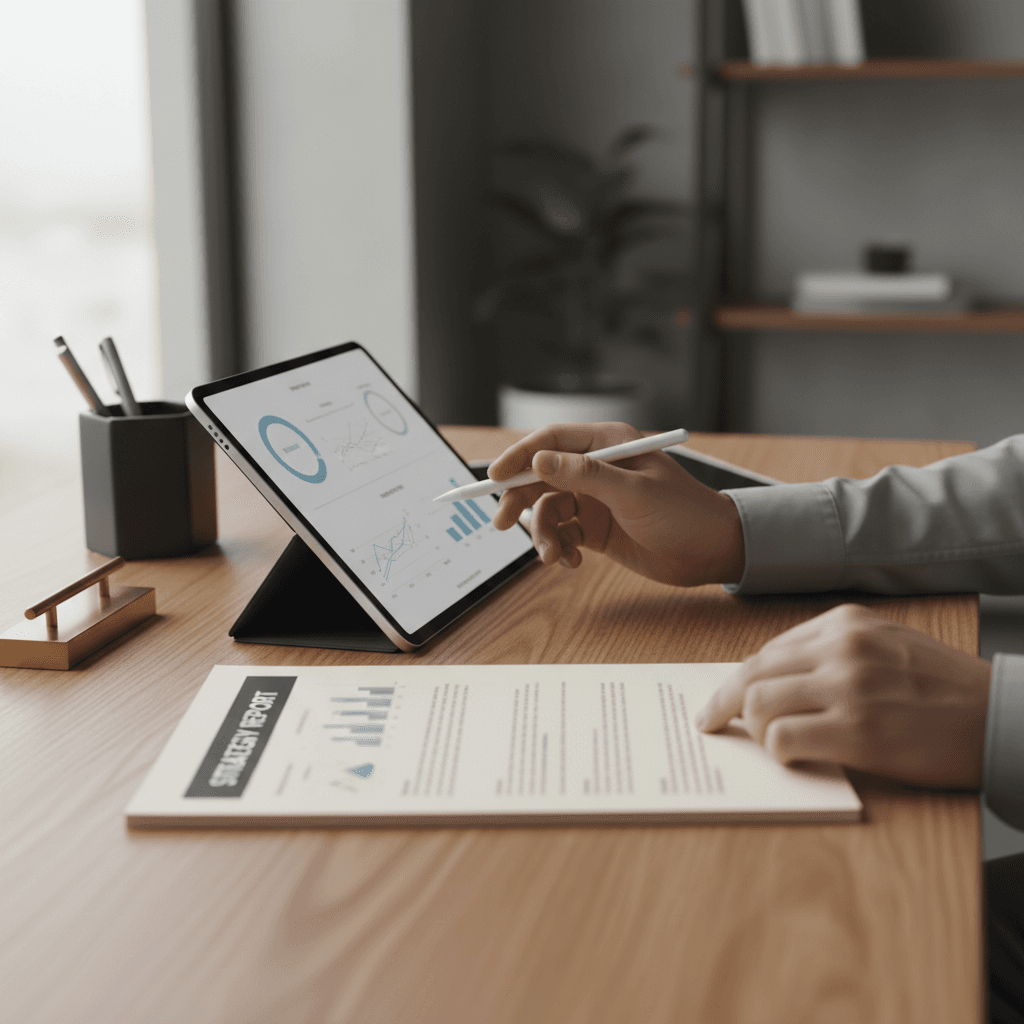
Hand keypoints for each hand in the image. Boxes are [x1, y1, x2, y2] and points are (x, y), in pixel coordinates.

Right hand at [488, 422, 744, 586]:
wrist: (712, 552)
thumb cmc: (683, 513)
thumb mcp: (633, 492)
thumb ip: (585, 475)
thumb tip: (540, 461)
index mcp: (608, 444)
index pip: (551, 441)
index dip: (519, 457)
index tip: (495, 479)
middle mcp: (597, 468)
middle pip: (541, 476)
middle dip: (521, 500)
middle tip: (503, 523)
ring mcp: (596, 498)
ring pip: (549, 510)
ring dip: (544, 534)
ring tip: (554, 557)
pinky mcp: (597, 527)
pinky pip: (563, 533)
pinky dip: (561, 548)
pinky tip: (573, 562)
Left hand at [697, 604, 991, 788]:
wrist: (1001, 716)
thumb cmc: (943, 687)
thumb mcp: (885, 645)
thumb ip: (831, 653)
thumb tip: (772, 680)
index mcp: (844, 623)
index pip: (767, 650)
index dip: (739, 679)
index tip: (723, 698)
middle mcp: (841, 648)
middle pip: (752, 673)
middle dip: (724, 702)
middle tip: (712, 723)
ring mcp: (848, 688)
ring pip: (758, 703)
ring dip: (752, 729)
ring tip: (766, 743)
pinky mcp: (858, 731)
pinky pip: (784, 739)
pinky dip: (777, 751)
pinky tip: (792, 756)